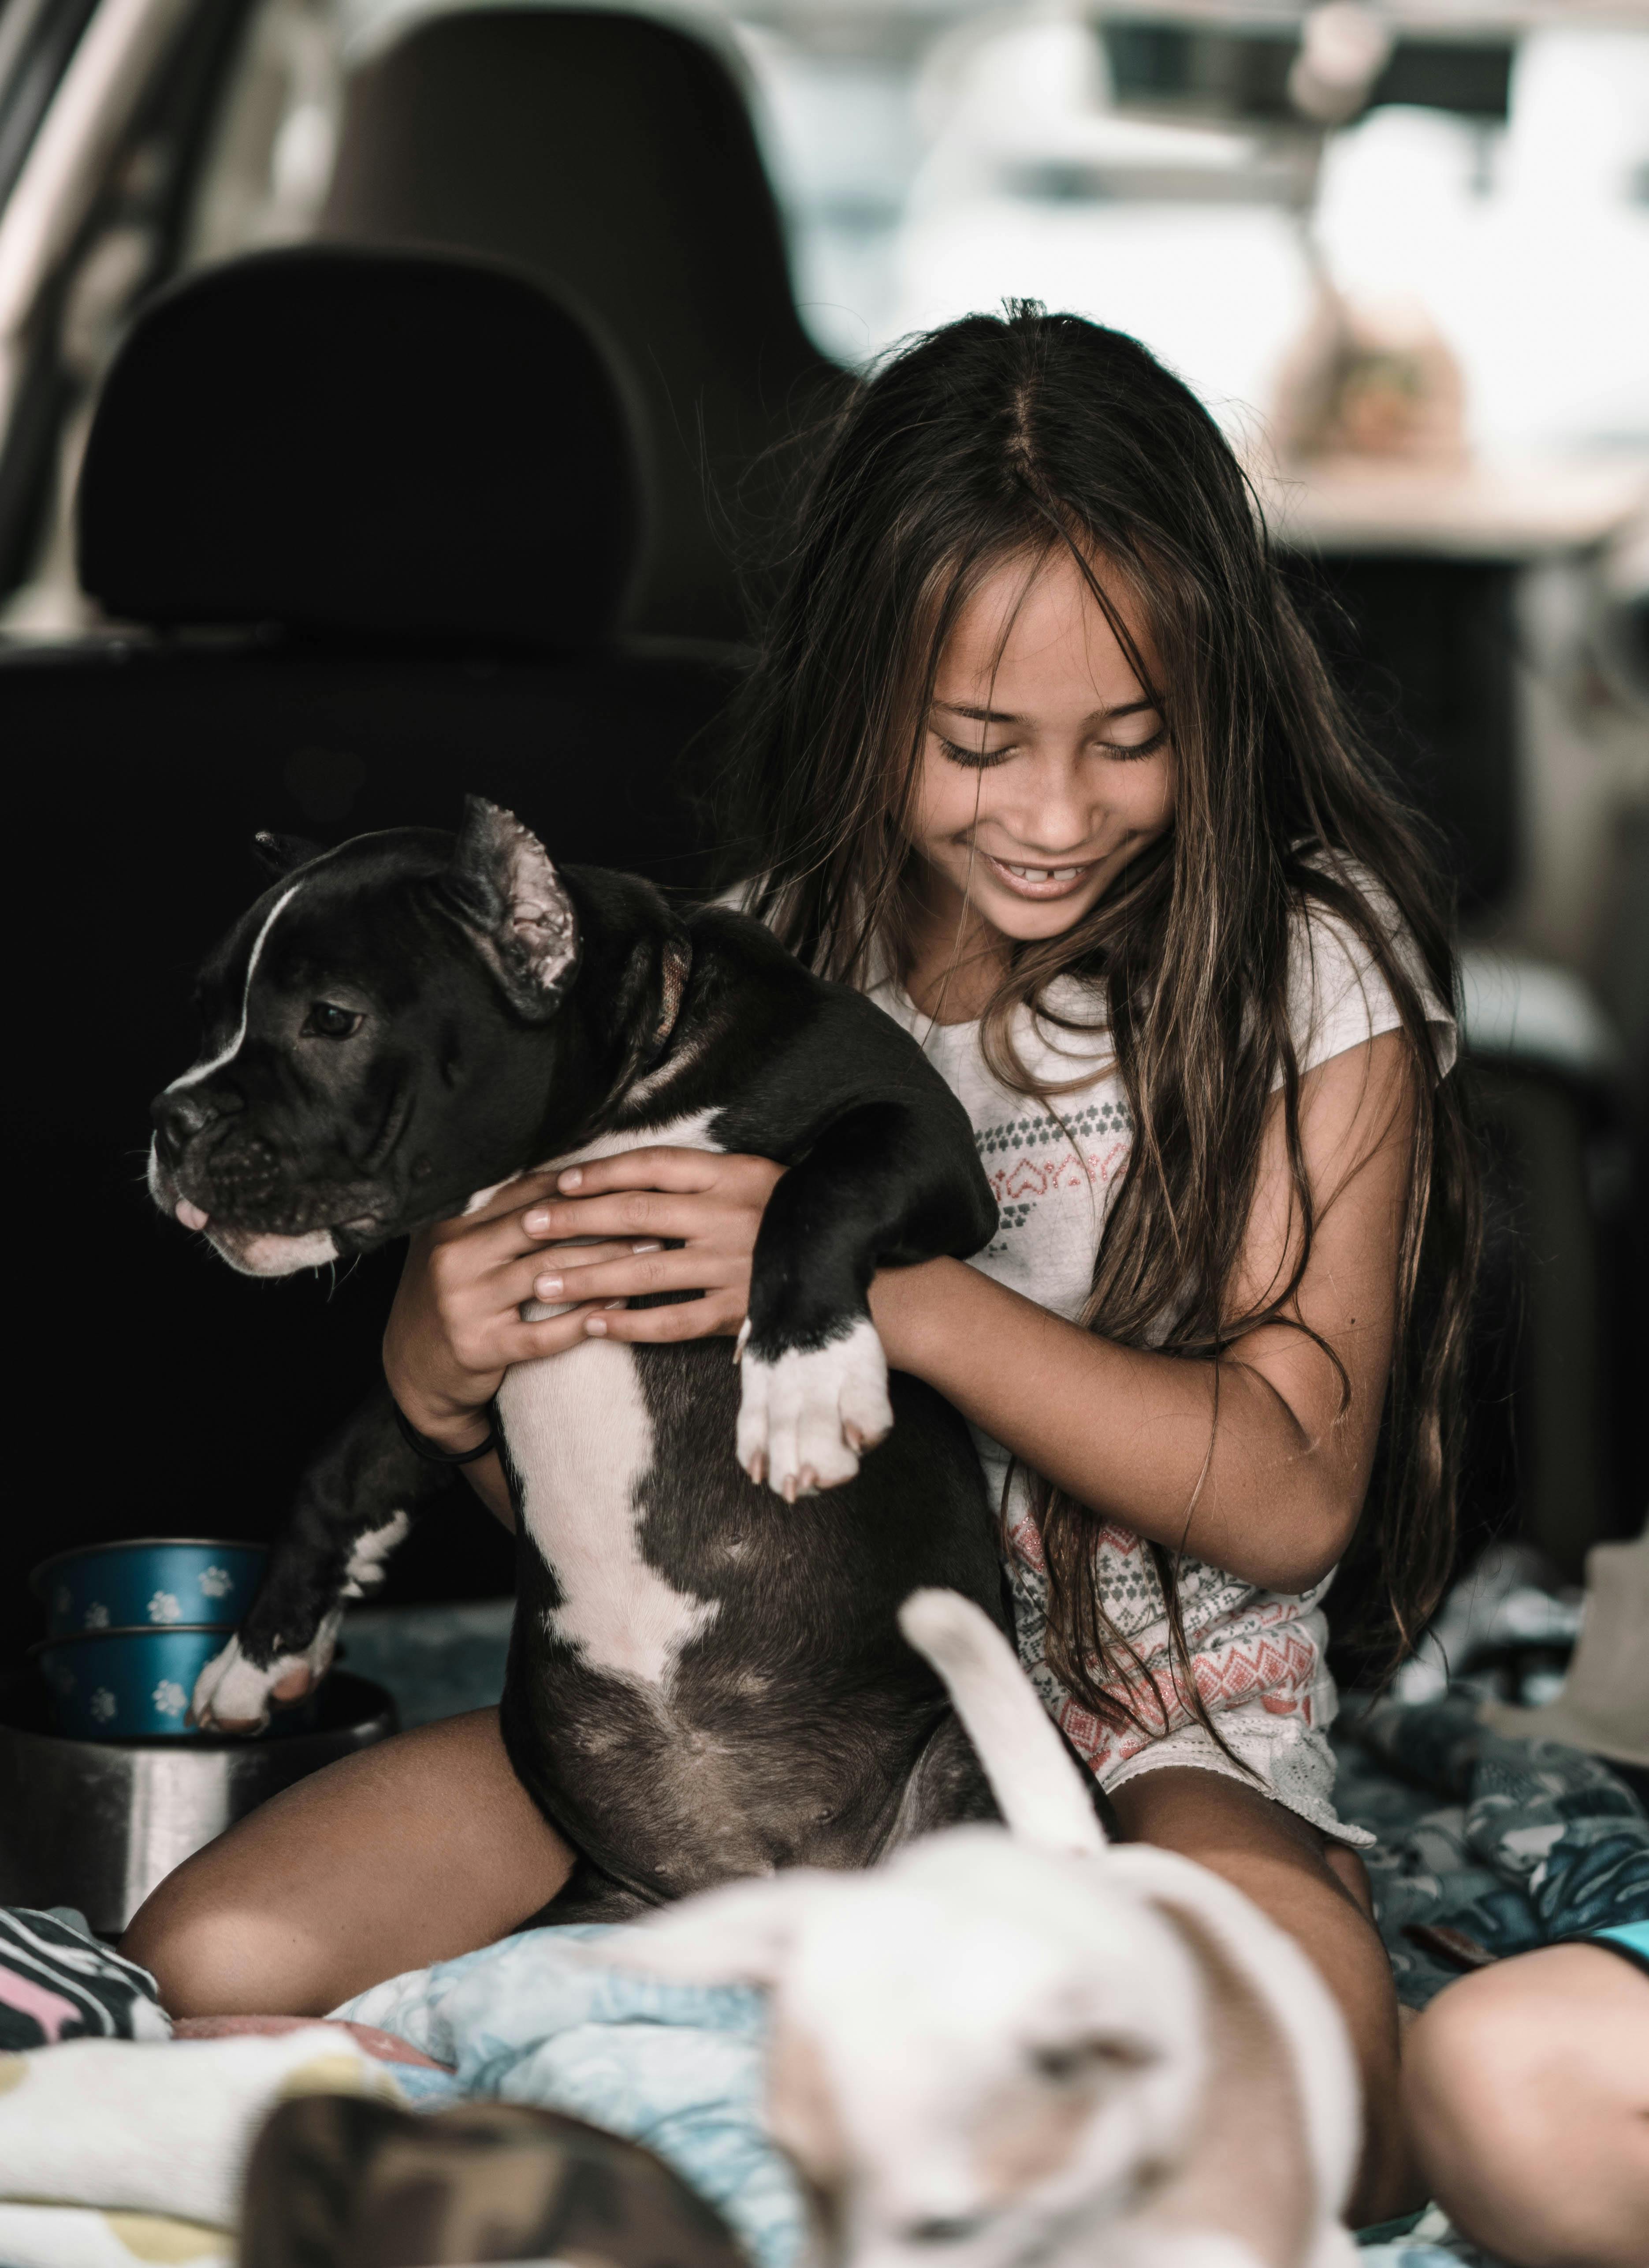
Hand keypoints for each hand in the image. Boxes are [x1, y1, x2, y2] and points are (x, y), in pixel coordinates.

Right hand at [382, 1168, 664, 1445]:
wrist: (412, 1370)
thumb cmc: (453, 1297)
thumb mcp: (461, 1247)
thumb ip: (501, 1214)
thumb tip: (573, 1176)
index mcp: (451, 1224)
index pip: (525, 1192)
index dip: (581, 1185)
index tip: (627, 1179)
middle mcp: (452, 1257)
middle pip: (542, 1228)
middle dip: (603, 1219)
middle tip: (652, 1214)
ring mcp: (464, 1304)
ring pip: (550, 1275)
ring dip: (607, 1263)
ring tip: (650, 1253)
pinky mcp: (480, 1348)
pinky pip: (545, 1333)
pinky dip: (587, 1317)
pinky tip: (620, 1305)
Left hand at [519, 1148, 783, 1346]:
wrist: (860, 1266)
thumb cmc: (796, 1217)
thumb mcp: (758, 1177)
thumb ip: (703, 1177)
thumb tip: (633, 1178)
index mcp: (732, 1174)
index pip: (651, 1165)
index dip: (600, 1173)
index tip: (558, 1182)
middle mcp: (727, 1215)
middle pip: (635, 1213)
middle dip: (575, 1221)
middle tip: (528, 1228)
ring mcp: (733, 1266)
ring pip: (644, 1269)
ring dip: (588, 1277)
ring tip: (542, 1283)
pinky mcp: (739, 1311)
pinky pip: (673, 1321)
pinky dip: (632, 1324)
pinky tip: (595, 1326)